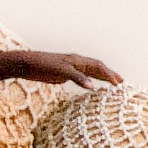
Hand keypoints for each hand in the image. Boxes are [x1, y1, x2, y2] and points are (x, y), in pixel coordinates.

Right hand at [0, 49, 122, 87]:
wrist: (26, 62)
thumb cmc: (43, 69)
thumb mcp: (61, 74)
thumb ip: (73, 76)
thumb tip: (84, 83)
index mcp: (76, 62)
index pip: (96, 66)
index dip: (108, 73)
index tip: (119, 81)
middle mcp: (75, 60)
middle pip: (97, 65)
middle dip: (110, 73)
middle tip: (122, 83)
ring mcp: (68, 63)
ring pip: (90, 67)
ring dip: (104, 74)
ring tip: (115, 83)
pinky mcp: (61, 68)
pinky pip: (74, 74)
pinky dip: (84, 80)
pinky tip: (92, 87)